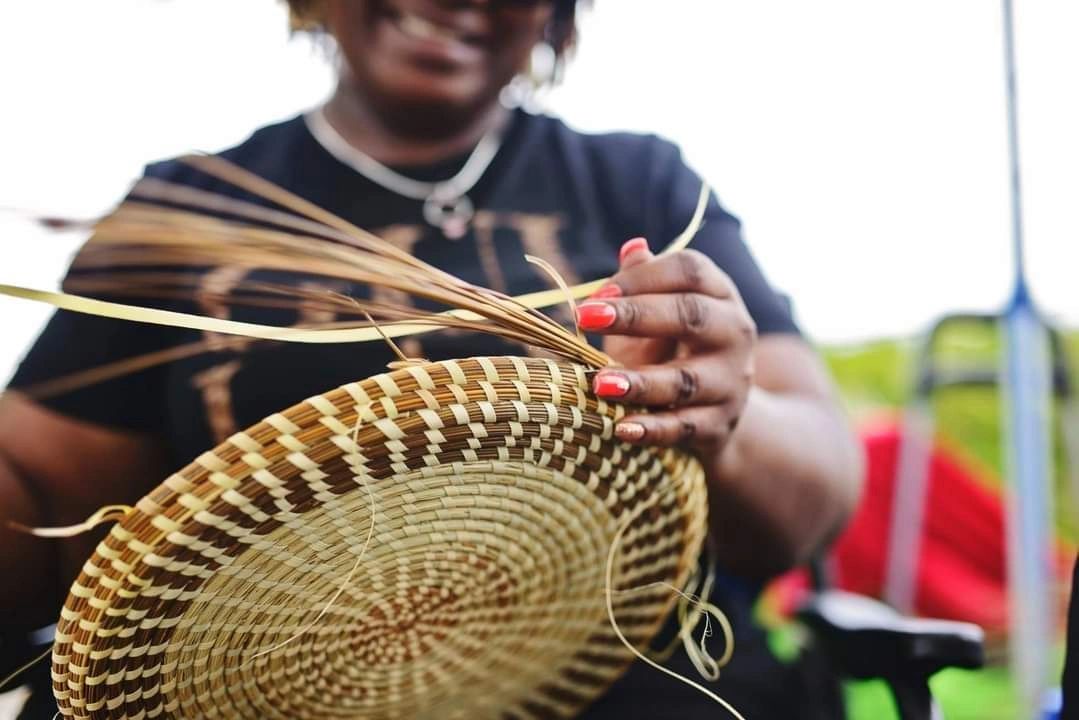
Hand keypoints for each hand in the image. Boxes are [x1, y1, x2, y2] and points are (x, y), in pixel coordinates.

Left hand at [578, 237, 756, 454]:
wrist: (719, 412)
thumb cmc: (673, 351)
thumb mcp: (659, 315)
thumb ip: (647, 283)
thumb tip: (633, 248)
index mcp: (719, 295)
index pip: (689, 271)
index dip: (642, 277)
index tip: (597, 294)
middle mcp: (734, 333)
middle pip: (692, 316)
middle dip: (637, 316)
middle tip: (586, 318)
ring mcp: (731, 382)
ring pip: (686, 379)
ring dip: (641, 382)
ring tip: (599, 383)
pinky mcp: (719, 425)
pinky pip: (685, 428)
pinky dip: (653, 430)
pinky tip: (622, 428)